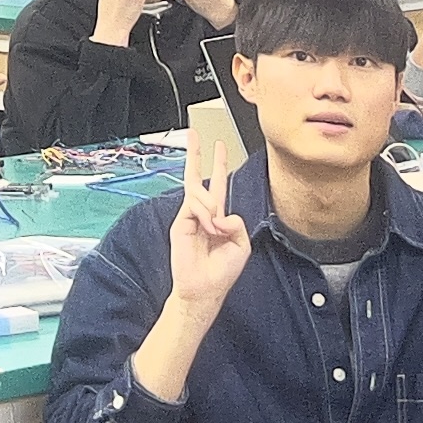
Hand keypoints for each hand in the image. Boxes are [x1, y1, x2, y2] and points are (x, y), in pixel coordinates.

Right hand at [163, 127, 252, 311]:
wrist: (203, 288)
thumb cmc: (222, 272)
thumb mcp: (242, 246)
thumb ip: (237, 223)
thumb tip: (218, 211)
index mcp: (220, 218)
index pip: (219, 185)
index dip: (219, 166)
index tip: (220, 147)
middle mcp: (204, 214)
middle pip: (201, 178)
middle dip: (199, 155)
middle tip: (196, 134)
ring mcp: (190, 216)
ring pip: (201, 194)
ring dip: (211, 209)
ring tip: (214, 229)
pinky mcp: (181, 222)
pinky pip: (193, 206)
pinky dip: (204, 213)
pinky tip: (208, 225)